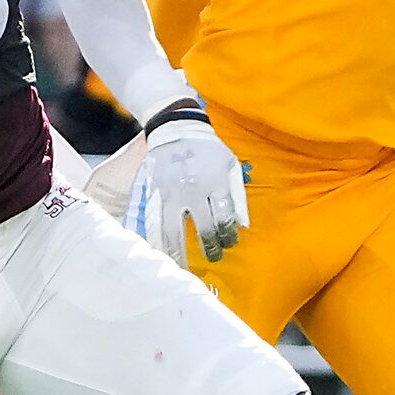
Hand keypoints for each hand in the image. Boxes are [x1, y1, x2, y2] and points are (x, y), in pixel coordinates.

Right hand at [133, 110, 246, 265]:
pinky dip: (154, 239)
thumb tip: (242, 226)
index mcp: (215, 182)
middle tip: (213, 256)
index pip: (225, 219)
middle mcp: (194, 190)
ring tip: (182, 266)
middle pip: (203, 229)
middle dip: (210, 248)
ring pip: (173, 231)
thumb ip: (238, 196)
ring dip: (179, 252)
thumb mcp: (230, 165)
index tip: (227, 242)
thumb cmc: (208, 148)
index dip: (228, 236)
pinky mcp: (153, 193)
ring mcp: (170, 193)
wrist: (176, 128)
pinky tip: (157, 252)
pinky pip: (152, 221)